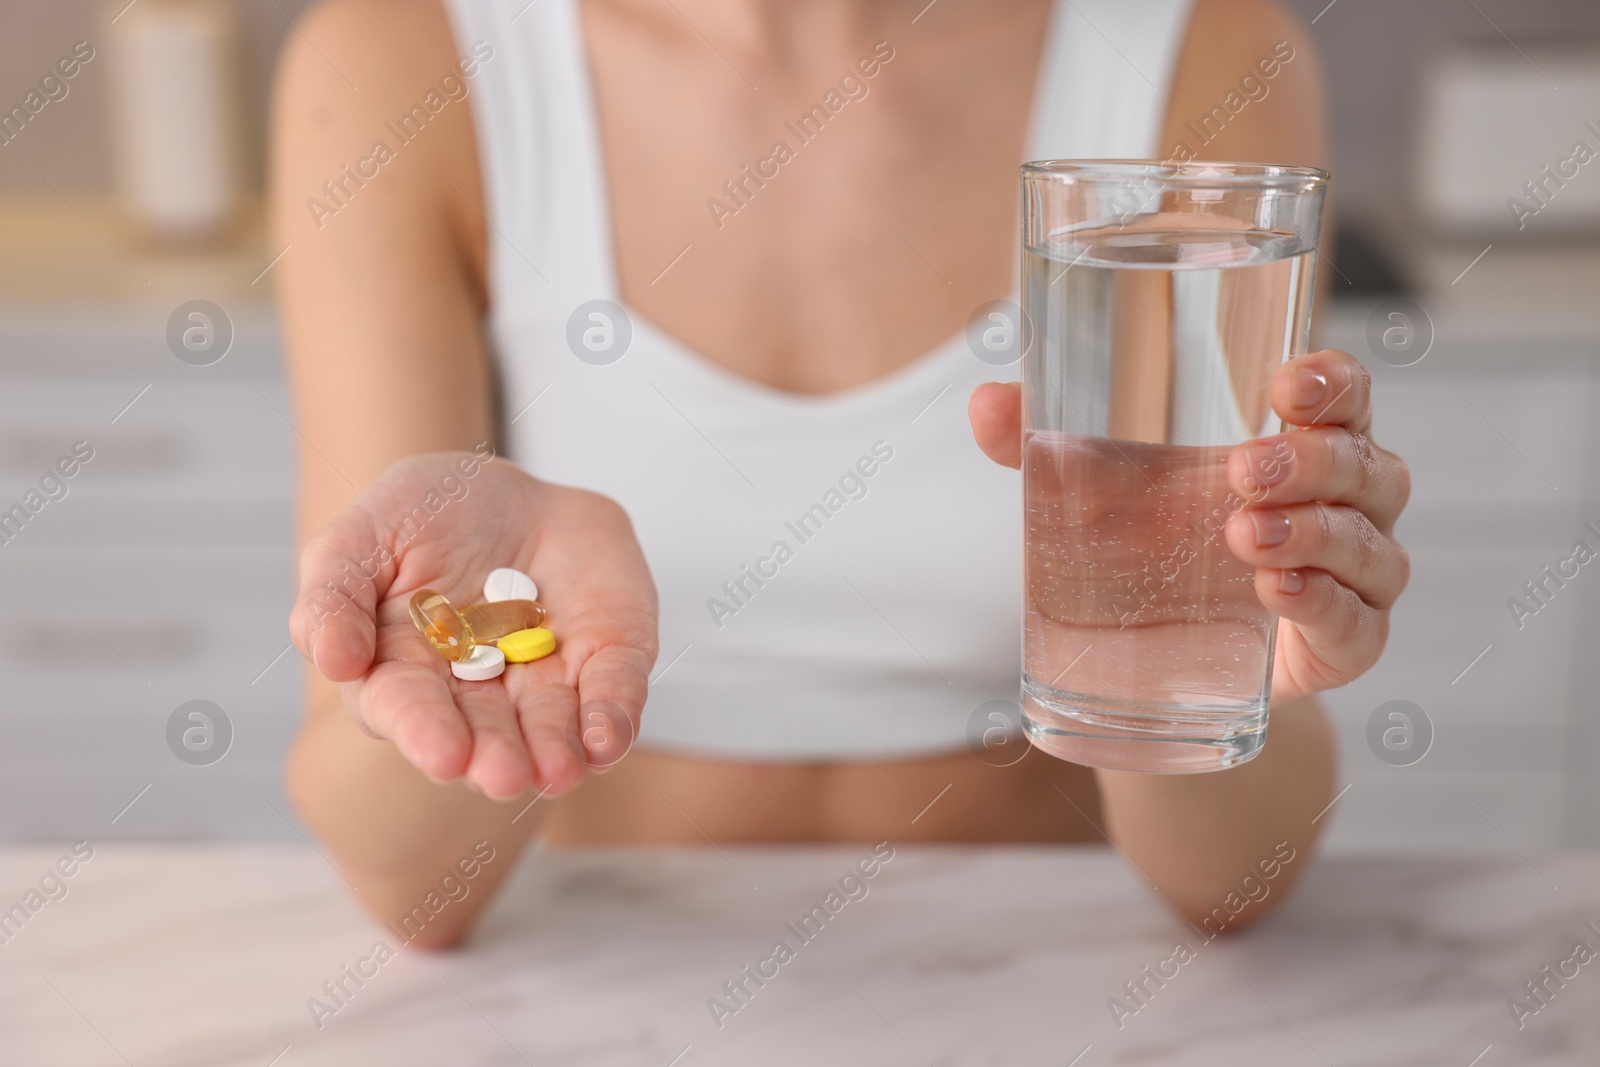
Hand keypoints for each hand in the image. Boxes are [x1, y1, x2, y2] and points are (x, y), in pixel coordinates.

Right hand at [288, 451, 657, 798]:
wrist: (509, 489)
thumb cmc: (422, 515)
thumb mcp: (360, 537)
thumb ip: (334, 594)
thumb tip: (331, 659)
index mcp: (406, 671)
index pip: (410, 708)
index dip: (426, 732)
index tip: (444, 754)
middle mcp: (478, 692)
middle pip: (485, 732)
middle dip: (495, 756)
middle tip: (504, 775)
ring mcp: (545, 679)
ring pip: (551, 727)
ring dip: (555, 752)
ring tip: (558, 771)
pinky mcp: (605, 657)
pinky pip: (613, 692)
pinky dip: (613, 718)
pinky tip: (606, 739)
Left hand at [968, 349, 1409, 698]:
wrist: (1174, 663)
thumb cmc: (1157, 544)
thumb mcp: (1101, 488)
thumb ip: (1045, 441)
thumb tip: (983, 403)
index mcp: (1303, 441)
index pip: (1345, 394)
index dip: (1332, 382)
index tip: (1287, 385)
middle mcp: (1347, 502)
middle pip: (1365, 465)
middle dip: (1311, 460)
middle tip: (1240, 470)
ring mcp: (1355, 577)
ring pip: (1370, 544)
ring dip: (1317, 534)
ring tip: (1246, 535)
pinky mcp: (1344, 645)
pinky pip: (1359, 624)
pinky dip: (1325, 606)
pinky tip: (1280, 593)